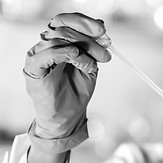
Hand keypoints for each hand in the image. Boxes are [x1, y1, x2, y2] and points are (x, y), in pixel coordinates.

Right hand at [24, 12, 110, 151]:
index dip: (86, 22)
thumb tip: (103, 34)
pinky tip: (76, 55)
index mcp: (62, 43)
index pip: (69, 22)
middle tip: (104, 46)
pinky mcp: (34, 69)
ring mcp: (40, 56)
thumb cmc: (77, 92)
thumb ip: (94, 51)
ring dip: (80, 47)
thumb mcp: (91, 67)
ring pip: (56, 38)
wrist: (68, 116)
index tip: (103, 30)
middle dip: (87, 36)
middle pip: (63, 27)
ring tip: (92, 62)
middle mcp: (49, 46)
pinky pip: (44, 54)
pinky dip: (62, 52)